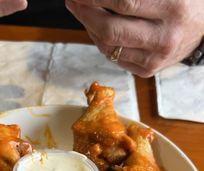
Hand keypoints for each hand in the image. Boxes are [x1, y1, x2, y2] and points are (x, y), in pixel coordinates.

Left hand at [65, 0, 203, 76]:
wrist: (201, 26)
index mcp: (173, 7)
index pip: (124, 2)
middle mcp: (165, 38)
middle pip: (110, 31)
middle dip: (85, 14)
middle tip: (72, 0)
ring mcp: (156, 59)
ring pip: (108, 47)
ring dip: (89, 27)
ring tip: (84, 10)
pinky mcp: (147, 71)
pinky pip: (113, 57)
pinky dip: (100, 42)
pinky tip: (98, 28)